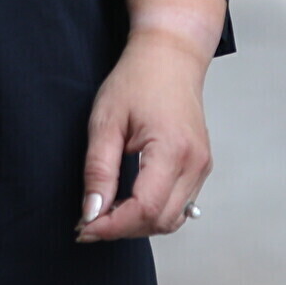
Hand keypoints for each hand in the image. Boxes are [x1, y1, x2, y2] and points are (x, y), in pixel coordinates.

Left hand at [78, 0, 224, 243]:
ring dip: (138, 224)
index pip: (144, 208)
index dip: (112, 226)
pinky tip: (128, 203)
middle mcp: (195, 163)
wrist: (170, 55)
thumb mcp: (106, 121)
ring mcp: (202, 166)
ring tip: (106, 213)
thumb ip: (98, 170)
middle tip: (87, 222)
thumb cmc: (138, 79)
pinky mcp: (200, 166)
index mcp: (173, 149)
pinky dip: (153, 212)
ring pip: (172, 219)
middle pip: (160, 221)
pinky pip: (179, 205)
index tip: (83, 227)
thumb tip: (91, 212)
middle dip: (122, 229)